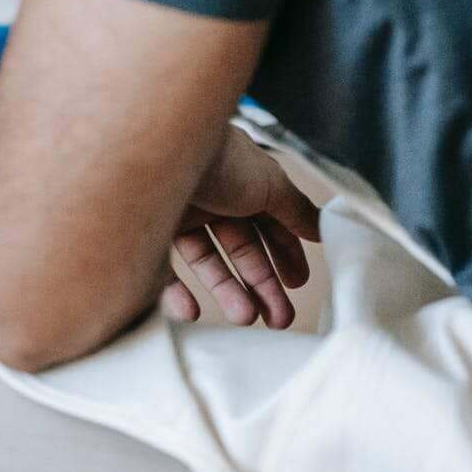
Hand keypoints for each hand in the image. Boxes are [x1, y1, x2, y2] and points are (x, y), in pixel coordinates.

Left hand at [162, 127, 321, 327]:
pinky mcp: (150, 233)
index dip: (285, 255)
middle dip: (263, 285)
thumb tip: (321, 228)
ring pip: (208, 263)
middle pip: (242, 250)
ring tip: (246, 318)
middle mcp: (212, 200)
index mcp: (243, 185)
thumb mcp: (272, 183)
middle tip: (279, 319)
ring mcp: (180, 215)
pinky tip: (192, 312)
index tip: (297, 284)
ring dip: (229, 293)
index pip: (269, 226)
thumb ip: (296, 209)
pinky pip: (163, 270)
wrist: (165, 152)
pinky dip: (177, 295)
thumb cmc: (221, 158)